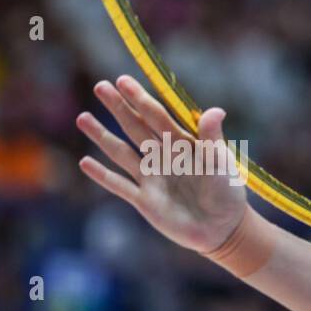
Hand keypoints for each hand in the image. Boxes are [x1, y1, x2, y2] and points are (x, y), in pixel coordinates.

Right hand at [76, 75, 247, 253]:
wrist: (223, 229)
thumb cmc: (226, 193)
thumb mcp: (221, 164)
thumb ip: (213, 139)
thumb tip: (216, 110)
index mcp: (182, 145)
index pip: (157, 117)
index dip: (141, 100)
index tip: (124, 81)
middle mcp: (163, 157)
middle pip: (135, 128)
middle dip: (118, 108)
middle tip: (100, 86)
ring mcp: (151, 178)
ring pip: (121, 153)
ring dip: (102, 136)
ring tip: (83, 118)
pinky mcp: (144, 201)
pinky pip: (119, 185)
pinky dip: (102, 176)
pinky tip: (85, 162)